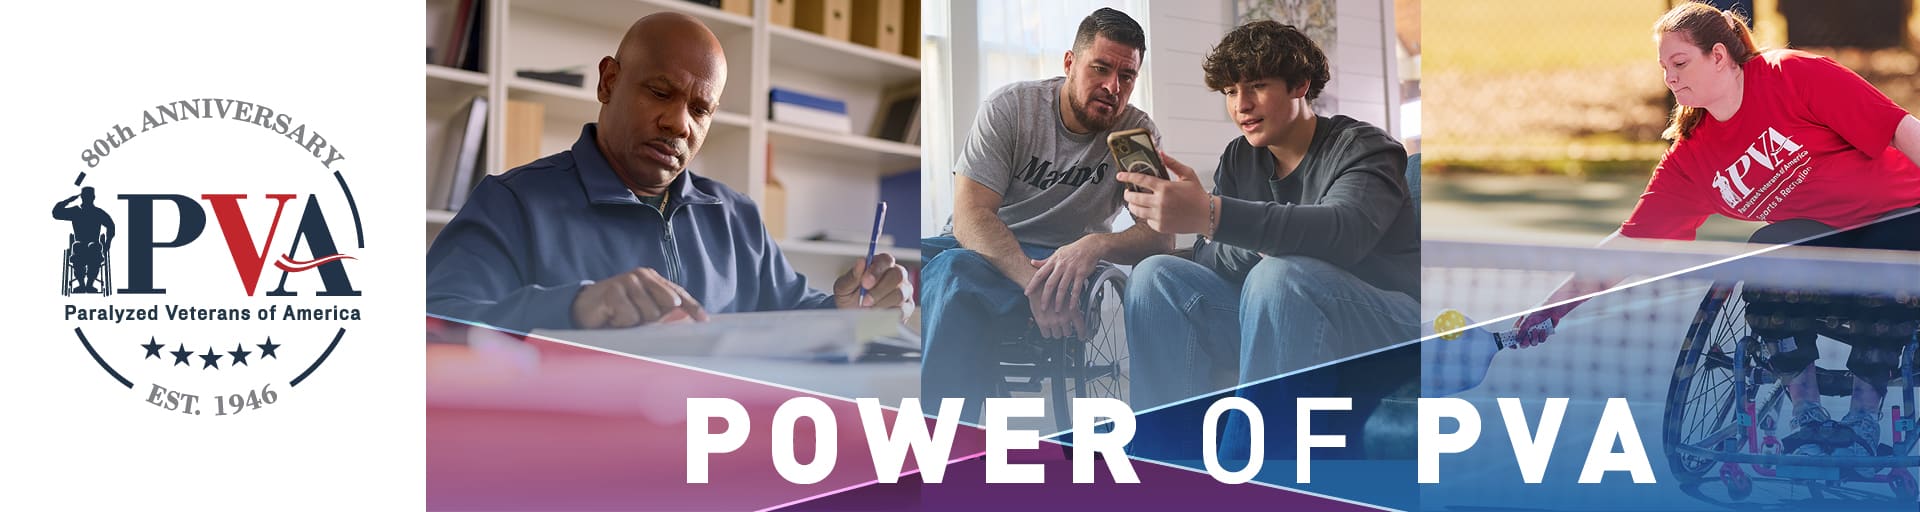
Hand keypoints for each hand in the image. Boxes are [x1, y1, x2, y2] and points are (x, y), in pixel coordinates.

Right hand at [571, 267, 707, 328]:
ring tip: (621, 317)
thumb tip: (686, 317)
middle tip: (635, 319)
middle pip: (665, 306)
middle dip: (653, 319)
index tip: (704, 321)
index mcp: (654, 280)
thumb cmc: (618, 311)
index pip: (678, 294)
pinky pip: (629, 316)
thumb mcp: (644, 312)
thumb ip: (664, 312)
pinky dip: (621, 322)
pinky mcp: (613, 290)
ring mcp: (627, 281)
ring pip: (647, 312)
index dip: (692, 307)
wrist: (585, 308)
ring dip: (634, 322)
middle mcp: (642, 276)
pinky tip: (611, 316)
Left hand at [834, 253, 912, 313]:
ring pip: (900, 294)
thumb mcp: (844, 287)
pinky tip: (876, 316)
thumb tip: (861, 262)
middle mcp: (896, 275)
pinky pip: (902, 310)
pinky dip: (887, 315)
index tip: (864, 282)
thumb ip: (852, 276)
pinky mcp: (907, 308)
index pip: (886, 260)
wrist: (852, 318)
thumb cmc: (849, 298)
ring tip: (867, 311)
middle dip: (879, 290)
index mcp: (881, 265)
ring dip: (881, 304)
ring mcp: (904, 291)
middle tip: (865, 301)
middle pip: (897, 276)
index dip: (877, 270)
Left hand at [1024, 237, 1105, 337]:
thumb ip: (1045, 261)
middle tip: (1042, 307)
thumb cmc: (1073, 250)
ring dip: (1059, 301)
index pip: (1040, 274)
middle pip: (1050, 284)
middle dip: (1045, 297)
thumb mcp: (1057, 253)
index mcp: (1054, 262)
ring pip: (1063, 288)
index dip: (1032, 284)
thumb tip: (1033, 263)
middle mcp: (1061, 266)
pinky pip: (1076, 289)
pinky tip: (1072, 306)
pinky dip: (1074, 299)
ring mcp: (1071, 270)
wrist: (1089, 246)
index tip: (1027, 293)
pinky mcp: (1081, 274)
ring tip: (1057, 310)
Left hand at [1116, 151, 1212, 233]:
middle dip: (1127, 194)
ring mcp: (1159, 216)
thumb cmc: (1198, 195)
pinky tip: (1151, 211)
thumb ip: (1172, 163)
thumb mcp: (1187, 174)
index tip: (1120, 175)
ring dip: (1133, 205)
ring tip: (1135, 201)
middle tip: (1128, 191)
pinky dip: (1146, 215)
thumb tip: (1160, 153)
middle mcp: (1160, 202)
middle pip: (1134, 197)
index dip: (1127, 176)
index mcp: (1165, 188)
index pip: (1140, 180)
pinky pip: (1146, 220)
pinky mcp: (1161, 226)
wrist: (1207, 216)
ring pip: (1136, 210)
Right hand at [1512, 304, 1569, 347]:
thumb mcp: (1527, 320)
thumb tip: (1517, 339)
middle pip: (1523, 343)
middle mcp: (1527, 331)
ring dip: (1534, 338)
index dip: (1512, 342)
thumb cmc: (1538, 311)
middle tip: (1527, 338)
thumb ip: (1522, 330)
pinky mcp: (1543, 334)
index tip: (1514, 346)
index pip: (1513, 336)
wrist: (1552, 309)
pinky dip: (1542, 336)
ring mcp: (1535, 333)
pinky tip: (1543, 329)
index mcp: (1520, 326)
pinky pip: (1541, 340)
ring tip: (1537, 330)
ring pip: (1533, 343)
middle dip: (1525, 342)